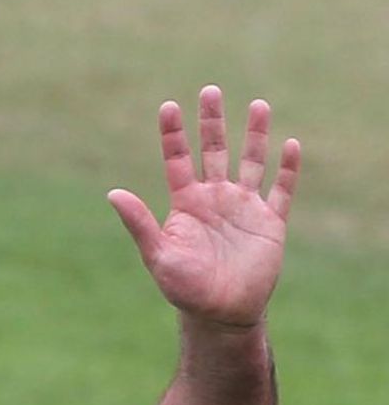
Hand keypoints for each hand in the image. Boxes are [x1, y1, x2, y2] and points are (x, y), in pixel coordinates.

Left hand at [108, 85, 300, 327]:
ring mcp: (243, 207)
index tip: (168, 106)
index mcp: (186, 203)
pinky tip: (291, 144)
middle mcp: (214, 198)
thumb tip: (113, 193)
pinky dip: (287, 169)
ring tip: (257, 104)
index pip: (177, 159)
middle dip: (212, 122)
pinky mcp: (270, 222)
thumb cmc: (184, 288)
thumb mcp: (158, 254)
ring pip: (251, 161)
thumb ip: (139, 223)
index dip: (173, 133)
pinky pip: (281, 190)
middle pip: (213, 150)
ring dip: (255, 135)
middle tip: (209, 90)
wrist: (220, 313)